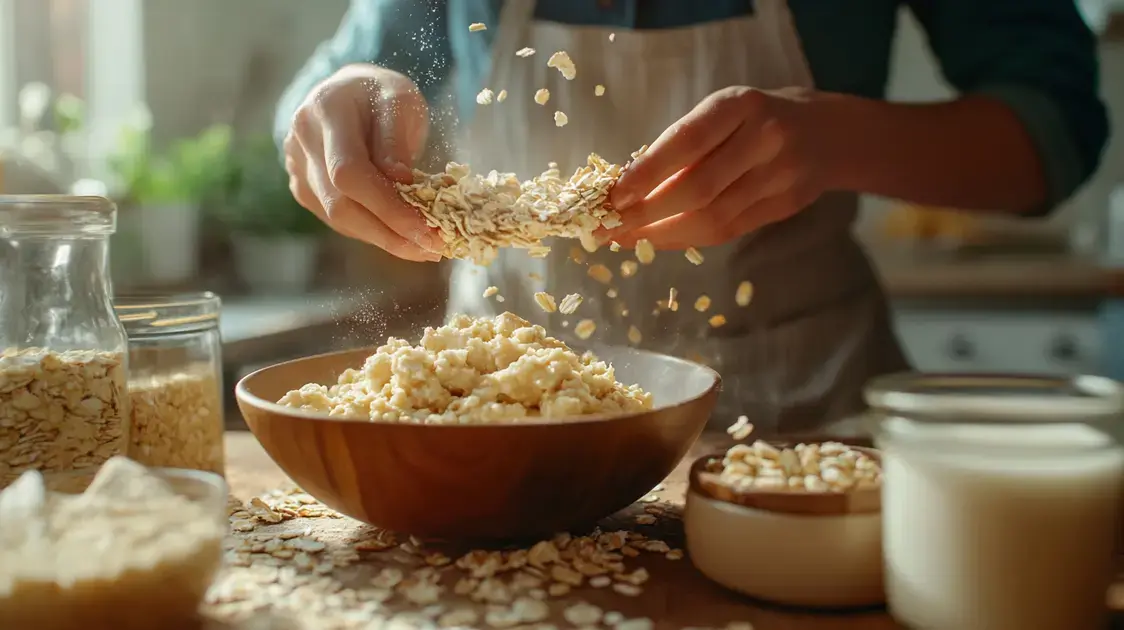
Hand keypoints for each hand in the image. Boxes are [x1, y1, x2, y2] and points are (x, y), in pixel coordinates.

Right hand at [284, 64, 443, 261]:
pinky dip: (372, 232)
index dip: (386, 207)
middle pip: (340, 204)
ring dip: (384, 239)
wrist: (348, 90)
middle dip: (389, 233)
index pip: (349, 172)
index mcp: (325, 110)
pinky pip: (338, 220)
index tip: (425, 229)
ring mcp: (296, 167)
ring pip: (338, 219)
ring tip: (425, 247)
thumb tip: (401, 182)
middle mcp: (302, 141)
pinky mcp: (303, 188)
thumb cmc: (380, 93)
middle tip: (433, 248)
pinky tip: (402, 236)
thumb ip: (397, 138)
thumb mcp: (400, 99)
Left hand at [606, 86, 827, 248]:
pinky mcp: (785, 206)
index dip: (647, 172)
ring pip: (712, 218)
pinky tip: (659, 239)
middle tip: (608, 228)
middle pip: (698, 189)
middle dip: (647, 214)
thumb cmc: (757, 118)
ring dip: (662, 234)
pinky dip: (687, 238)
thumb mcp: (723, 111)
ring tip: (625, 239)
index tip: (613, 196)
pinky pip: (728, 231)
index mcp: (741, 105)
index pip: (687, 142)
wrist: (829, 133)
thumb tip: (628, 187)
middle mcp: (764, 138)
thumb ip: (685, 144)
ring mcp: (780, 176)